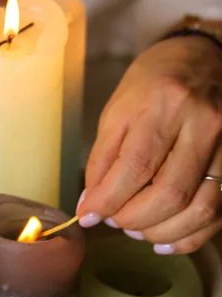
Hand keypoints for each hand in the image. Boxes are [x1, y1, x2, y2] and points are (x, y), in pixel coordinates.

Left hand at [77, 36, 221, 253]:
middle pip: (170, 193)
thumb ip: (103, 159)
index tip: (87, 216)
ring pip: (200, 208)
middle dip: (134, 219)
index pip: (135, 167)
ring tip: (137, 231)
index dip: (108, 200)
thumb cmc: (152, 83)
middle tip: (114, 221)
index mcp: (164, 104)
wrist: (201, 57)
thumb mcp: (118, 110)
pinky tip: (166, 239)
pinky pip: (220, 212)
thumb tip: (90, 205)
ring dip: (162, 231)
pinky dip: (191, 235)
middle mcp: (203, 123)